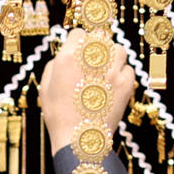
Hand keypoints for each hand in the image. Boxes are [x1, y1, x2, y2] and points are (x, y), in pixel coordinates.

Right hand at [37, 30, 136, 153]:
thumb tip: (64, 55)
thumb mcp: (45, 89)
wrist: (80, 140)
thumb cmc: (59, 116)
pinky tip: (114, 84)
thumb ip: (54, 66)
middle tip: (94, 58)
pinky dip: (122, 74)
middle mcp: (91, 60)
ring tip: (107, 69)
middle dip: (97, 45)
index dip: (77, 43)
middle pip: (100, 36)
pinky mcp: (126, 84)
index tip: (79, 52)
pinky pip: (128, 69)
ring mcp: (111, 71)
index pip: (78, 34)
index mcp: (68, 59)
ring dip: (112, 56)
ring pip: (118, 49)